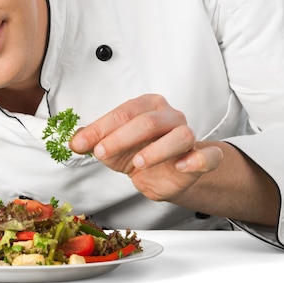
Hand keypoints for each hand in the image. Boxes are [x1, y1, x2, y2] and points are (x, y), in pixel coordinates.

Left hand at [69, 94, 223, 201]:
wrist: (161, 176)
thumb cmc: (137, 153)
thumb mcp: (109, 146)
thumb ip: (91, 140)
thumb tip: (74, 139)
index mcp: (148, 106)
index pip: (124, 112)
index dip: (101, 128)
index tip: (82, 144)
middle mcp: (169, 116)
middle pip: (149, 120)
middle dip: (121, 137)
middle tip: (101, 152)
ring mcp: (188, 135)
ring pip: (180, 135)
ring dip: (157, 149)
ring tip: (137, 162)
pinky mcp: (201, 157)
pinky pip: (209, 155)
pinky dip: (198, 159)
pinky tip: (183, 165)